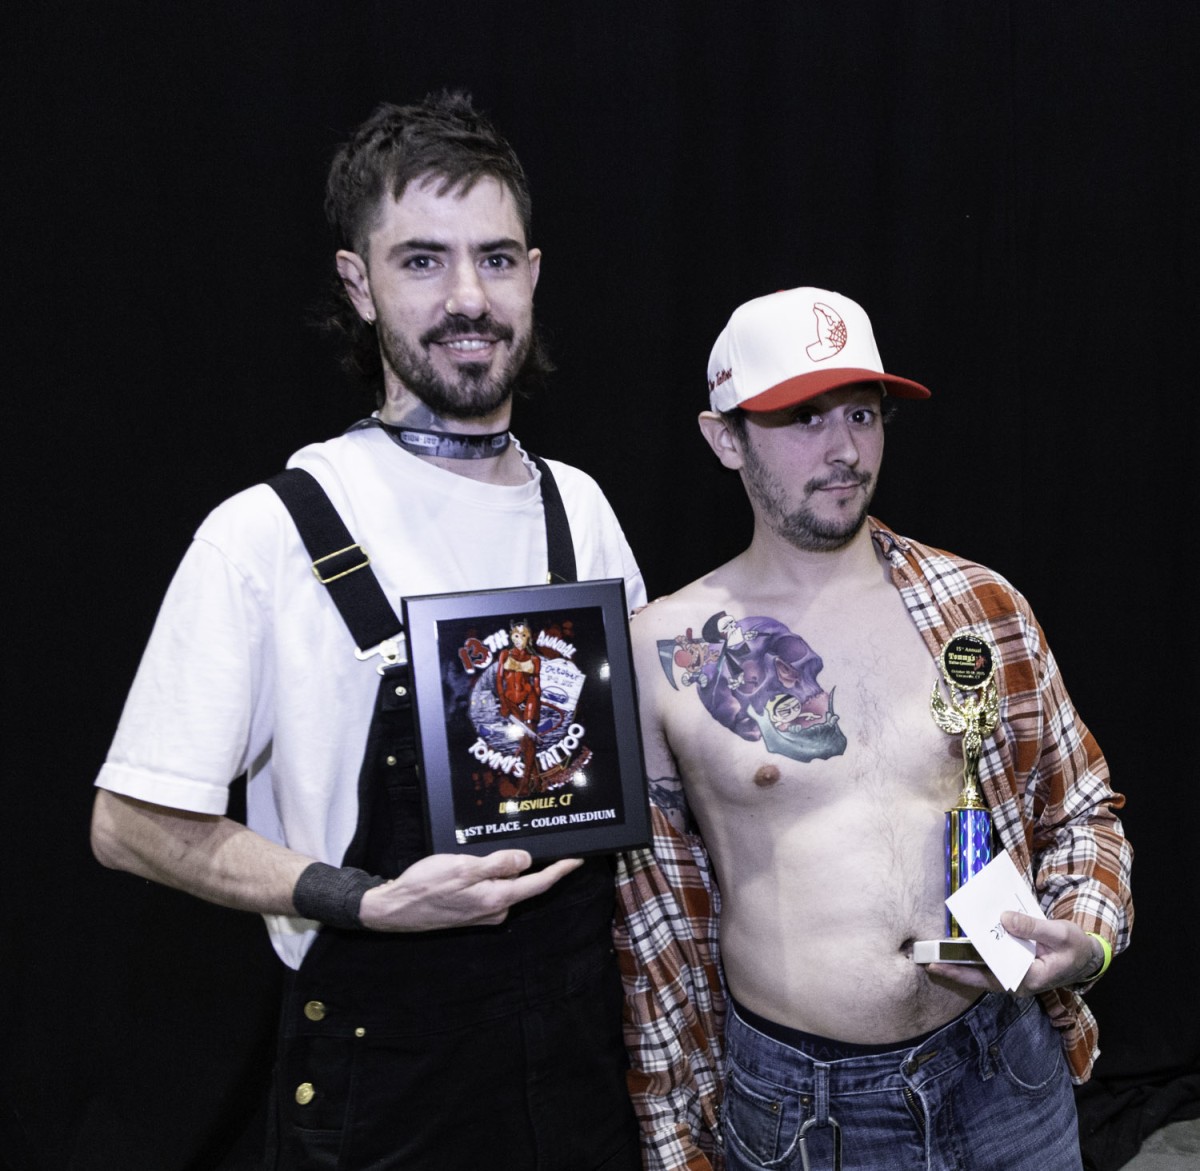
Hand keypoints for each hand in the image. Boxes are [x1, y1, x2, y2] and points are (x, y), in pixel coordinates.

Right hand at [358, 850, 582, 931]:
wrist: (396, 909)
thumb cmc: (426, 886)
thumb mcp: (463, 867)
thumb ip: (497, 864)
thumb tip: (526, 860)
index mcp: (497, 899)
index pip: (538, 883)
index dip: (560, 870)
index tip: (578, 859)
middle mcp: (495, 910)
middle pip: (525, 884)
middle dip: (537, 866)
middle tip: (547, 843)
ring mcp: (483, 912)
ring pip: (507, 886)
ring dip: (512, 869)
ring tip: (509, 849)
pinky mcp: (471, 911)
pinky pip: (493, 889)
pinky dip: (495, 876)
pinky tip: (486, 863)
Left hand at [925, 912, 1102, 995]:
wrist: (1085, 956)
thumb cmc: (1075, 947)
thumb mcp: (1060, 933)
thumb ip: (1032, 926)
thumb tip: (1004, 918)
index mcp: (1031, 978)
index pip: (993, 974)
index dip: (967, 968)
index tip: (945, 961)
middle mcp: (1019, 982)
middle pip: (981, 977)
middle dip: (956, 970)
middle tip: (928, 962)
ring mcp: (1015, 978)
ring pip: (982, 973)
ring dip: (961, 965)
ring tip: (935, 957)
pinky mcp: (1013, 970)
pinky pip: (989, 966)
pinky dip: (973, 958)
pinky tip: (958, 947)